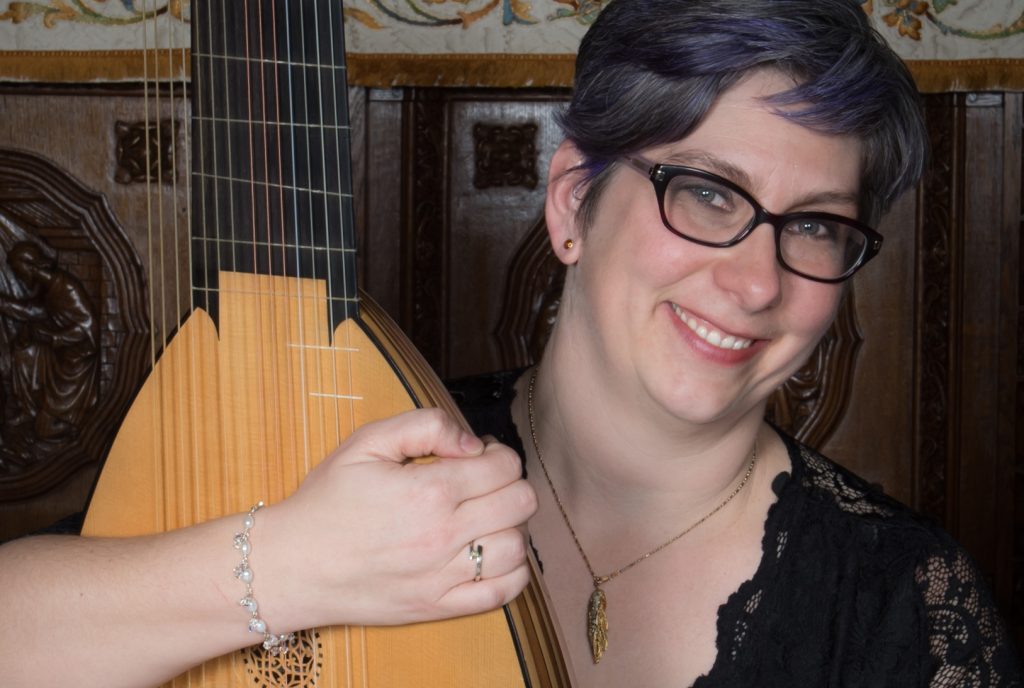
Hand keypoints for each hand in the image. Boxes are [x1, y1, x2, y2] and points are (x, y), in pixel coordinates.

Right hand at [257, 408, 536, 629]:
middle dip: (510, 484)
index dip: (498, 453)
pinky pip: (503, 592)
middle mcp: (443, 534)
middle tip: (483, 483)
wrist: (292, 564)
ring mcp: (443, 575)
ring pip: (518, 547)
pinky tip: (492, 554)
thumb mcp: (366, 443)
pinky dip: (512, 571)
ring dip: (510, 526)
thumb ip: (424, 426)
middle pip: (521, 502)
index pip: (505, 465)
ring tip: (484, 518)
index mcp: (430, 489)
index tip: (477, 456)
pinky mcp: (438, 606)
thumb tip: (472, 442)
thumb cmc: (326, 501)